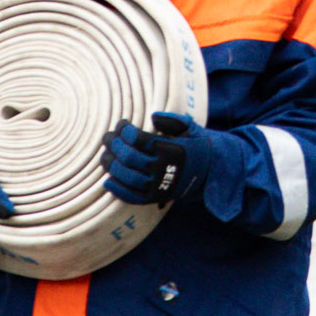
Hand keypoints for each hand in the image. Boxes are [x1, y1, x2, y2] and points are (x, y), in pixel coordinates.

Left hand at [101, 113, 215, 205]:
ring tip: (105, 156)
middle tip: (107, 137)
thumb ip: (173, 120)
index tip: (121, 124)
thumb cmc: (196, 146)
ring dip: (111, 166)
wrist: (210, 173)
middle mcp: (164, 169)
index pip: (139, 140)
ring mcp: (159, 186)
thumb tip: (152, 117)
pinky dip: (118, 191)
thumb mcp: (191, 128)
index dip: (125, 130)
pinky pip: (133, 197)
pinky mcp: (156, 198)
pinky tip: (108, 181)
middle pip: (129, 157)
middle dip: (114, 145)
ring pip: (128, 177)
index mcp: (172, 150)